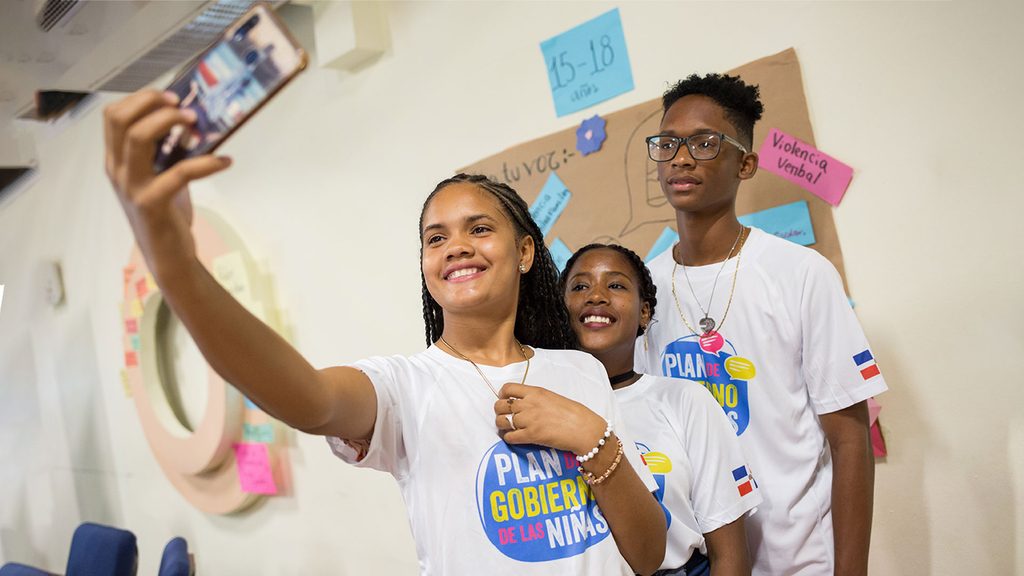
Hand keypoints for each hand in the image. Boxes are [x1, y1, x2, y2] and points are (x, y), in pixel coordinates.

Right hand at [103, 90, 231, 272]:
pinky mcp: (152, 203)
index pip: (112, 115)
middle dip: (152, 102)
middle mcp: (117, 170)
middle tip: (183, 105)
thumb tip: (192, 121)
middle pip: (120, 118)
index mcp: (116, 161)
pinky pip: (179, 172)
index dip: (140, 99)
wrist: (168, 256)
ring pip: (138, 137)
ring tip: (196, 122)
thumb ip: (167, 151)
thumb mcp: (162, 175)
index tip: (169, 97)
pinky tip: (225, 161)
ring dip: (170, 122)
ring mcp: (132, 186)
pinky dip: (206, 163)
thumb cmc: (166, 213)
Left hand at [493, 382, 605, 454]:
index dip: (502, 395)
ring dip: (502, 426)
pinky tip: (514, 438)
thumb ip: (536, 398)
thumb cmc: (574, 413)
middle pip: (500, 405)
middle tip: (505, 417)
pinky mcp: (531, 435)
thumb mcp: (553, 398)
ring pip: (502, 421)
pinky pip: (509, 437)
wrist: (584, 428)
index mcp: (535, 392)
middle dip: (499, 412)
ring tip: (509, 428)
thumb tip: (524, 403)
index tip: (504, 400)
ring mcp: (529, 420)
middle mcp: (529, 404)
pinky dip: (509, 438)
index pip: (507, 388)